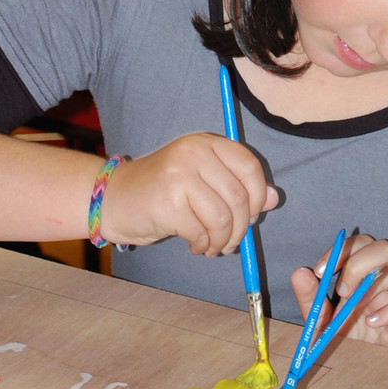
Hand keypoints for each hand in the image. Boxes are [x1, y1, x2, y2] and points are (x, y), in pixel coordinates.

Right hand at [100, 133, 277, 256]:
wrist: (114, 198)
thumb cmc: (162, 190)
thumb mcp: (202, 180)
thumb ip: (236, 185)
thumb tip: (273, 199)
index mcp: (206, 143)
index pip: (249, 167)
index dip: (257, 196)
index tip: (251, 216)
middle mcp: (194, 153)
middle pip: (239, 197)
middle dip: (241, 227)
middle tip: (232, 240)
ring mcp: (179, 176)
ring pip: (223, 218)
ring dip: (223, 240)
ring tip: (213, 246)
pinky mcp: (168, 203)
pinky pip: (202, 232)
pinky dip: (203, 245)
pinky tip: (195, 244)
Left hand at [291, 233, 387, 357]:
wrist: (379, 376)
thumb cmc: (356, 344)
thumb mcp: (326, 324)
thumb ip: (313, 299)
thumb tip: (299, 272)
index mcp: (367, 276)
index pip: (360, 244)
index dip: (341, 251)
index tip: (320, 271)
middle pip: (383, 248)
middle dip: (358, 261)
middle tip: (340, 289)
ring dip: (375, 281)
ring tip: (354, 303)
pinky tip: (372, 322)